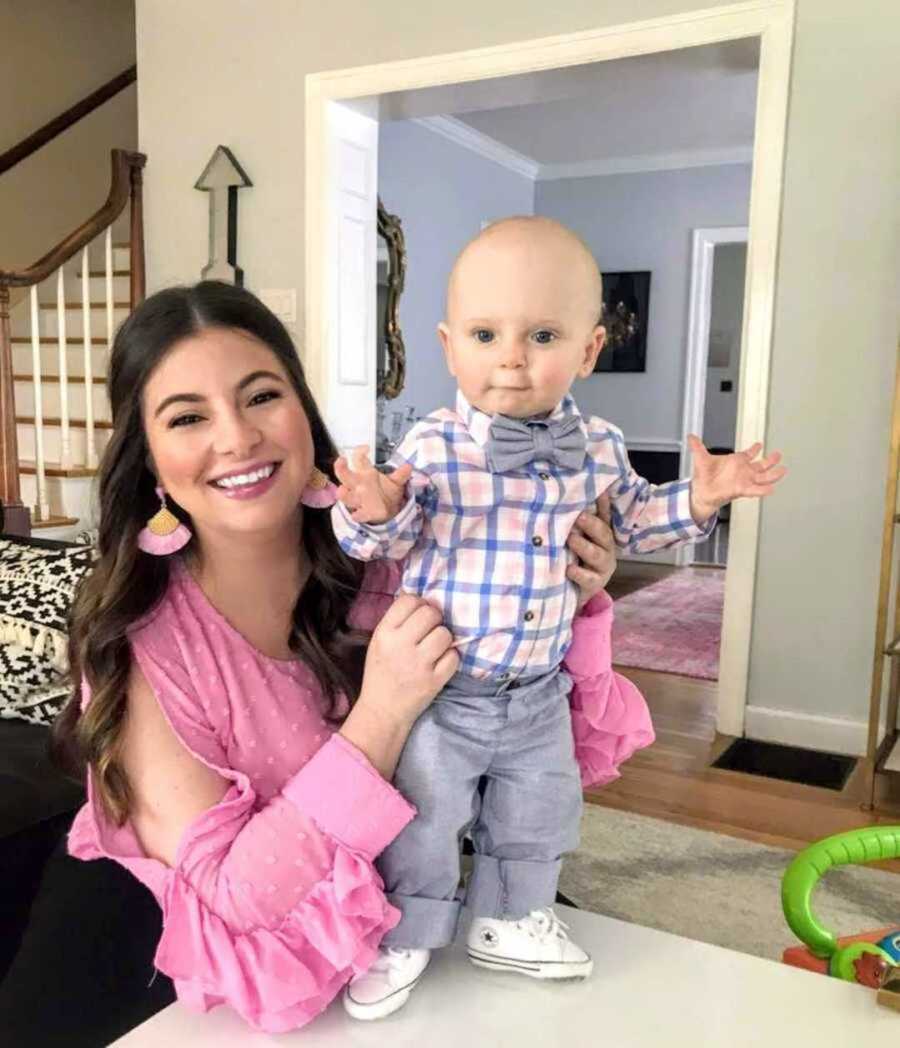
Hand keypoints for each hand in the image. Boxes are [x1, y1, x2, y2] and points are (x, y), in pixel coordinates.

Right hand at [334, 445, 411, 523]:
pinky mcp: (364, 513)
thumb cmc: (386, 491)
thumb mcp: (395, 482)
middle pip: (344, 475)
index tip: (365, 448)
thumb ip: (401, 475)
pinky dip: (357, 514)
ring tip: (343, 490)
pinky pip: (358, 514)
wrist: (387, 509)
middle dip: (341, 467)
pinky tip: (356, 515)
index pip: (358, 459)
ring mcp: (358, 499)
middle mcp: (358, 485)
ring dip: (344, 493)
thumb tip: (409, 466)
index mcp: (365, 474)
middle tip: (341, 461)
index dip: (359, 452)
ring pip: (346, 495)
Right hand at [357, 595, 458, 728]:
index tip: (419, 617)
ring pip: (445, 634)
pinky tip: (440, 663)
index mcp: (384, 632)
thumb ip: (397, 621)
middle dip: (435, 620)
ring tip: (434, 649)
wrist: (383, 711)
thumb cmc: (382, 672)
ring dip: (443, 639)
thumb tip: (422, 599)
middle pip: (431, 613)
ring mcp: (418, 664)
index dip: (419, 604)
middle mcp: (400, 645)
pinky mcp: (434, 680)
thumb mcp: (380, 642)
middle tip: (430, 632)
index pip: (409, 600)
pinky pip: (454, 657)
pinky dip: (450, 659)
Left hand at [567, 493, 615, 608]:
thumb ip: (574, 522)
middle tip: (578, 516)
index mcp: (601, 535)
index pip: (604, 516)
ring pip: (597, 555)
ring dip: (584, 546)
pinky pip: (588, 578)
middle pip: (603, 534)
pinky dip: (579, 573)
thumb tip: (562, 497)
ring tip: (571, 539)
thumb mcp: (575, 538)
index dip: (604, 504)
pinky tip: (569, 569)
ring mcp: (602, 567)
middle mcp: (606, 549)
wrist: (575, 591)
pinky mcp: (595, 584)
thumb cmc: (575, 558)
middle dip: (592, 525)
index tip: (601, 490)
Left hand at [687, 434, 786, 522]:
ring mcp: (744, 481)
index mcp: (735, 462)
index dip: (754, 449)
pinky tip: (771, 488)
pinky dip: (763, 490)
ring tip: (783, 470)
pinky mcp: (742, 490)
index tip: (759, 444)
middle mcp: (742, 471)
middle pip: (761, 465)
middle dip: (771, 460)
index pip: (748, 454)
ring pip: (763, 477)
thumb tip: (691, 436)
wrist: (700, 493)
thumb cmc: (703, 478)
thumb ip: (697, 447)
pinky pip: (755, 490)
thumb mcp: (701, 459)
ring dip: (773, 474)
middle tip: (779, 455)